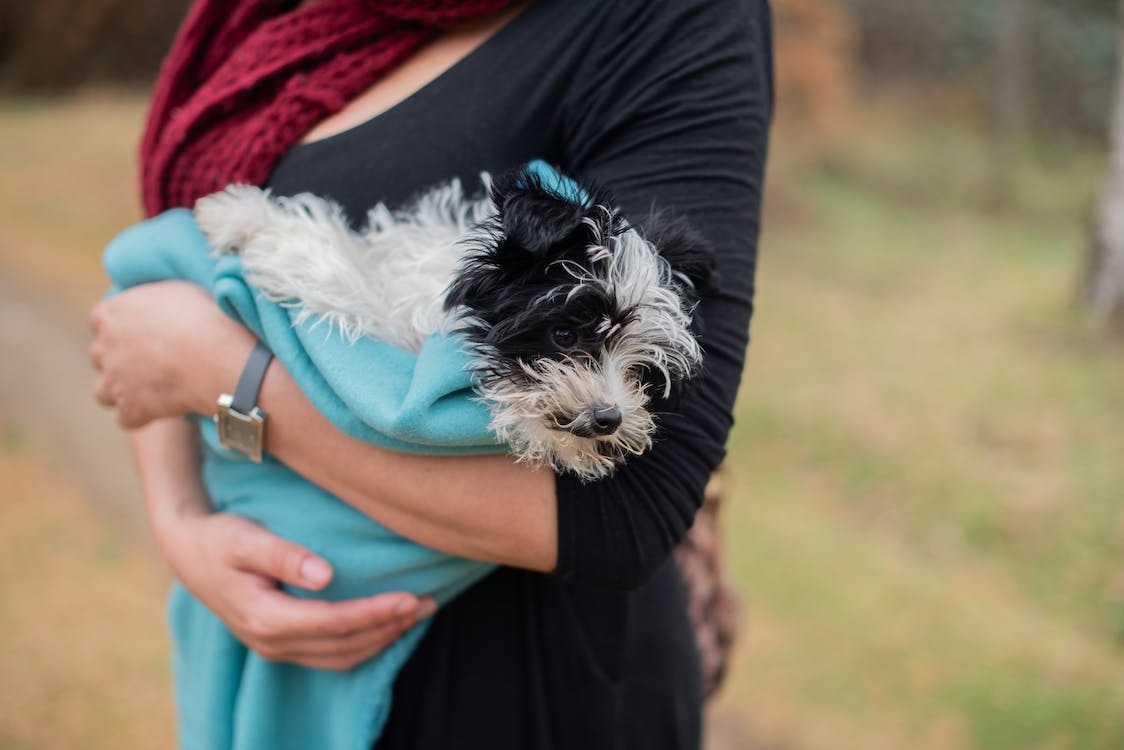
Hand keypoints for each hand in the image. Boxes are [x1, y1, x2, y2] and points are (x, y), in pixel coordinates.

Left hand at [89, 281, 253, 426]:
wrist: (211, 357)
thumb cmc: (201, 318)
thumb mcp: (176, 291)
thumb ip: (155, 302)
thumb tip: (158, 306)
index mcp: (111, 313)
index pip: (101, 321)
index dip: (122, 328)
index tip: (143, 332)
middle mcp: (104, 347)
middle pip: (101, 356)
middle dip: (120, 361)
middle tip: (153, 362)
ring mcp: (113, 381)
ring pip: (105, 393)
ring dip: (124, 392)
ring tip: (154, 391)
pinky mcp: (130, 409)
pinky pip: (129, 418)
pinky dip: (143, 416)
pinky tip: (166, 409)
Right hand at [165, 509, 435, 670]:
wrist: (189, 553)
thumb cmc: (219, 538)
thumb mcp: (245, 538)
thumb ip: (284, 555)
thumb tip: (325, 574)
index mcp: (264, 617)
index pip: (333, 623)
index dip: (375, 613)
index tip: (410, 597)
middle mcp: (271, 642)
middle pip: (344, 645)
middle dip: (390, 627)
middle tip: (428, 603)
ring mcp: (275, 648)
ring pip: (341, 657)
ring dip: (383, 638)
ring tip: (419, 612)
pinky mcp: (282, 644)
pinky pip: (332, 655)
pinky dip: (365, 643)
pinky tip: (389, 624)